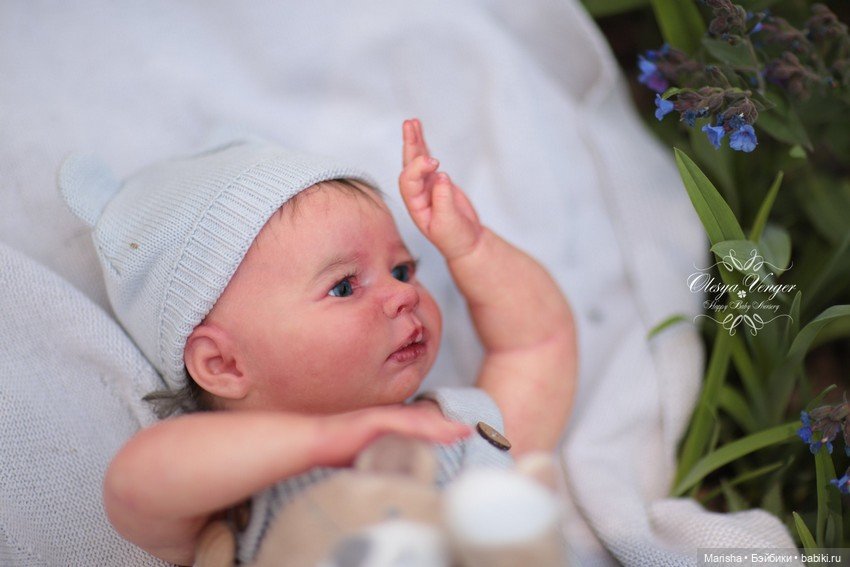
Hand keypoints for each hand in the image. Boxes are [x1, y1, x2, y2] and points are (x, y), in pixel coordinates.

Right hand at [312, 403, 469, 466]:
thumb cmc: (339, 451)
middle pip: (425, 421)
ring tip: (461, 432)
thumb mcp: (368, 454)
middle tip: (471, 431)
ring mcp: (382, 416)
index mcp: (389, 424)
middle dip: (448, 426)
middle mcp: (389, 417)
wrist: (314, 441)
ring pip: (418, 421)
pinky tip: (435, 431)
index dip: (442, 429)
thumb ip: (385, 457)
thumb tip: (401, 473)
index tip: (462, 435)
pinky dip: (421, 427)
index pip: (421, 425)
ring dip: (441, 426)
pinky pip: (402, 422)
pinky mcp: (373, 420)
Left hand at [399, 118, 482, 260]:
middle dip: (409, 146)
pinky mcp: (437, 182)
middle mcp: (417, 194)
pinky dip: (424, 146)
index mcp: (415, 205)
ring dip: (413, 141)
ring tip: (410, 122)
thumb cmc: (455, 238)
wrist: (466, 243)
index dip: (418, 168)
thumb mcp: (448, 223)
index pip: (409, 181)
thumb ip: (443, 201)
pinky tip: (418, 132)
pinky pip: (428, 161)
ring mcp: (426, 186)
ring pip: (416, 160)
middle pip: (408, 165)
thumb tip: (441, 177)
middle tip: (410, 126)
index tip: (435, 162)